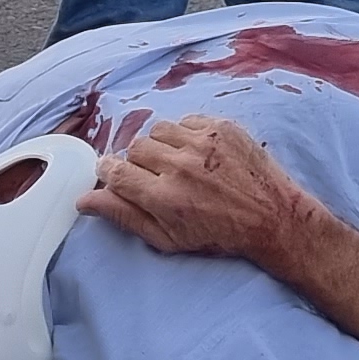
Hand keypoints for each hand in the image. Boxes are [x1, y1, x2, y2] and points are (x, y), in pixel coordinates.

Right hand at [81, 117, 308, 266]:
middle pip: (134, 148)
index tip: (116, 174)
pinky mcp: (222, 127)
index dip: (110, 172)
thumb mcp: (168, 239)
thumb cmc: (220, 235)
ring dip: (162, 145)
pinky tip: (199, 154)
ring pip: (158, 130)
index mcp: (163, 197)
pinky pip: (186, 120)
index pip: (115, 171)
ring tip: (178, 164)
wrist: (273, 218)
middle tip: (157, 177)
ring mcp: (202, 143)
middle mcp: (180, 166)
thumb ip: (125, 216)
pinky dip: (186, 134)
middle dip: (139, 162)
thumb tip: (85, 200)